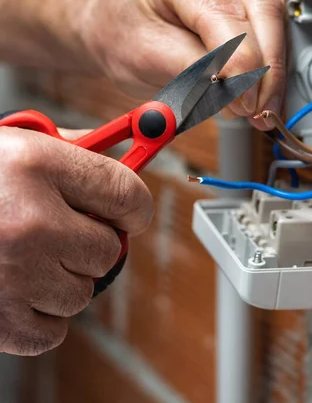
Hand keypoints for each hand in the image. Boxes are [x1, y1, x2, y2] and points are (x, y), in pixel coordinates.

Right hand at [0, 127, 152, 355]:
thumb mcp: (14, 146)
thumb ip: (68, 153)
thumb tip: (118, 156)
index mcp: (35, 166)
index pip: (124, 191)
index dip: (135, 204)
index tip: (131, 211)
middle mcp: (29, 221)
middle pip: (110, 248)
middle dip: (94, 241)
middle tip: (68, 232)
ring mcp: (13, 275)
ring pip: (84, 292)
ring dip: (65, 277)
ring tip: (29, 256)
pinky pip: (53, 330)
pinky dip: (42, 315)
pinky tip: (17, 287)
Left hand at [83, 0, 285, 128]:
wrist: (118, 18)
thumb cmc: (123, 28)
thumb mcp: (146, 53)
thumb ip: (192, 70)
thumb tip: (235, 92)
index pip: (225, 13)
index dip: (240, 64)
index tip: (244, 102)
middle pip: (263, 9)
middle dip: (266, 68)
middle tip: (259, 112)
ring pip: (275, 17)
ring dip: (272, 67)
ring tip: (261, 107)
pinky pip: (274, 22)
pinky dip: (270, 58)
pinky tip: (262, 88)